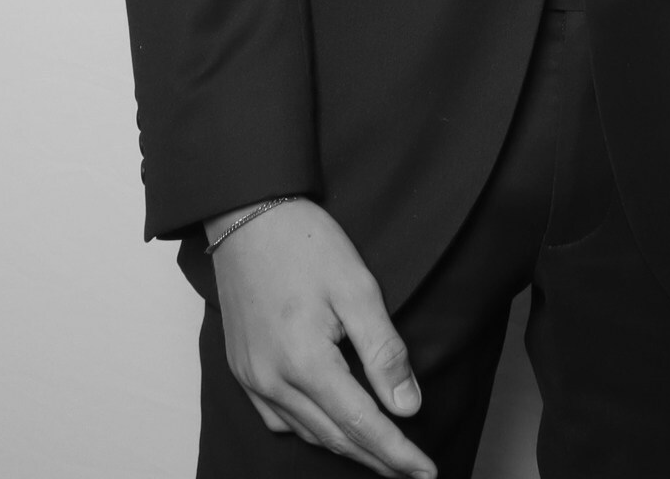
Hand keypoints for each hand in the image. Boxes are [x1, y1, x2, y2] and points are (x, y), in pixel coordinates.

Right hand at [205, 200, 433, 478]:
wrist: (245, 216)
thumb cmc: (304, 243)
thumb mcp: (358, 289)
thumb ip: (384, 352)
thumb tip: (408, 407)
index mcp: (306, 362)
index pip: (362, 424)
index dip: (398, 453)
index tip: (427, 472)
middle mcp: (273, 380)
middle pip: (334, 438)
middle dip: (378, 460)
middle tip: (413, 473)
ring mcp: (252, 377)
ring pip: (306, 433)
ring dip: (346, 448)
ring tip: (382, 455)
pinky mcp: (241, 368)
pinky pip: (277, 419)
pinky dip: (310, 431)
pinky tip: (329, 427)